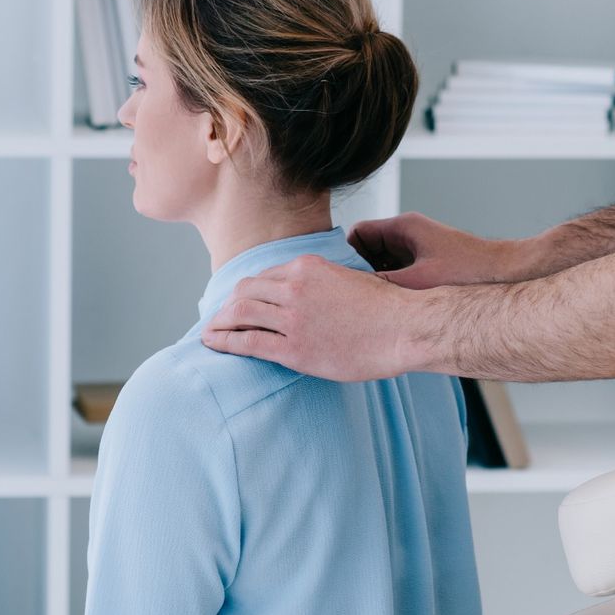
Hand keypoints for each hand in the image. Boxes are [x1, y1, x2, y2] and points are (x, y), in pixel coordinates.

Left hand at [200, 254, 423, 380]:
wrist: (404, 328)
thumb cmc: (386, 309)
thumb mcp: (351, 279)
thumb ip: (324, 283)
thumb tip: (314, 295)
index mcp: (308, 267)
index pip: (264, 276)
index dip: (247, 291)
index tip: (239, 302)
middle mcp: (295, 287)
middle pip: (245, 291)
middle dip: (227, 305)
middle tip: (220, 318)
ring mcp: (293, 318)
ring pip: (240, 313)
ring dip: (220, 323)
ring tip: (210, 332)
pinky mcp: (294, 348)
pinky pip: (248, 342)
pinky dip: (225, 341)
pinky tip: (213, 344)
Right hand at [347, 211, 532, 288]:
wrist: (507, 275)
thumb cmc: (469, 271)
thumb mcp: (416, 282)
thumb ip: (380, 285)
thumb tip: (348, 295)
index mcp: (404, 227)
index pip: (357, 234)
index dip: (343, 256)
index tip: (336, 281)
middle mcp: (409, 235)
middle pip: (367, 251)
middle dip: (357, 273)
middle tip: (349, 298)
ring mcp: (418, 250)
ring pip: (382, 264)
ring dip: (375, 283)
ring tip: (368, 306)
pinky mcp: (427, 265)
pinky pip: (398, 273)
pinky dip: (391, 288)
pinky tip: (390, 309)